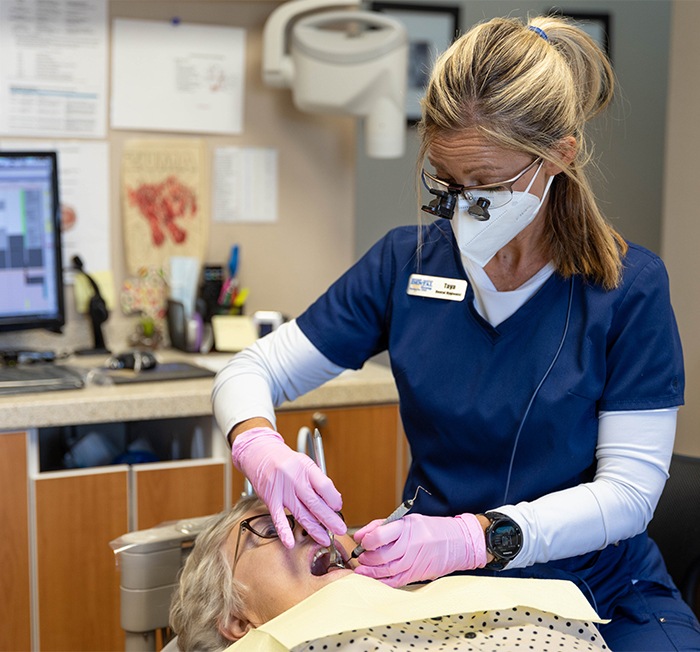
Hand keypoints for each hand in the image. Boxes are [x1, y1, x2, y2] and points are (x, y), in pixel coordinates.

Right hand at [231, 426, 345, 547]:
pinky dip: (284, 531)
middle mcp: (294, 478)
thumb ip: (318, 480)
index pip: (324, 485)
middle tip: (340, 529)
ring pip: (300, 513)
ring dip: (314, 529)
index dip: (333, 499)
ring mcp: (282, 490)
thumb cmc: (286, 460)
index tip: (338, 507)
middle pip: (315, 502)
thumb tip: (333, 501)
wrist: (260, 452)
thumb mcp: (305, 463)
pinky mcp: (270, 499)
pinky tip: (290, 542)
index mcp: (306, 468)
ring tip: (325, 539)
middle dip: (329, 519)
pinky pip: (278, 517)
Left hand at [353, 513, 486, 586]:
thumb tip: (360, 536)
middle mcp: (411, 545)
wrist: (459, 542)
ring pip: (387, 571)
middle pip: (381, 556)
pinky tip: (374, 579)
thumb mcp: (408, 520)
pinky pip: (396, 581)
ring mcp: (415, 561)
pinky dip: (382, 582)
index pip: (379, 536)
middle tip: (360, 557)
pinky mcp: (418, 574)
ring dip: (371, 572)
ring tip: (363, 569)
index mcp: (407, 527)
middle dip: (366, 558)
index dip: (366, 541)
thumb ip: (383, 526)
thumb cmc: (431, 529)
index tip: (361, 542)